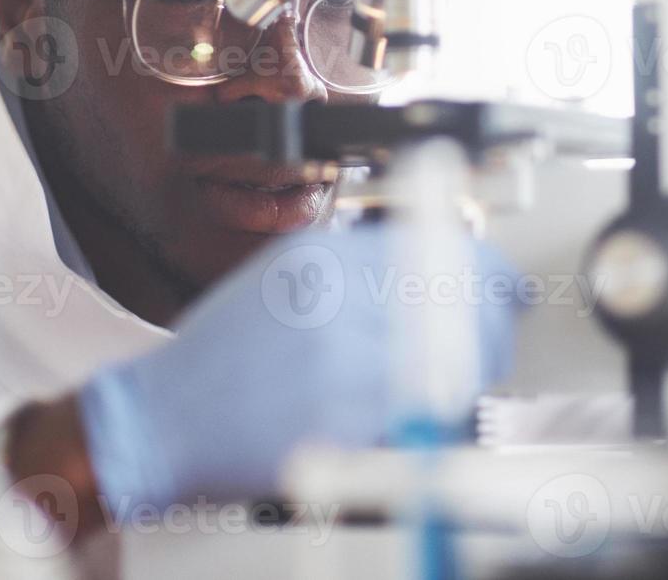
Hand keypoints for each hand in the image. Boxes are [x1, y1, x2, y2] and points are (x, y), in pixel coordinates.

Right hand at [74, 225, 518, 514]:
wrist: (160, 418)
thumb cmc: (222, 357)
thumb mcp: (287, 278)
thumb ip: (361, 270)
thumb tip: (441, 271)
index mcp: (326, 256)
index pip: (444, 247)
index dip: (491, 274)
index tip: (507, 291)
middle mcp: (337, 296)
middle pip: (460, 303)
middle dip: (490, 330)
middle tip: (488, 347)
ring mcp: (341, 356)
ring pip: (449, 360)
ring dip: (464, 378)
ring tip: (447, 387)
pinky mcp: (340, 417)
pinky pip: (418, 414)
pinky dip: (428, 421)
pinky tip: (409, 420)